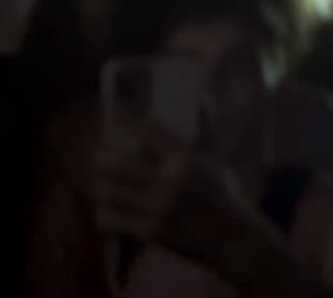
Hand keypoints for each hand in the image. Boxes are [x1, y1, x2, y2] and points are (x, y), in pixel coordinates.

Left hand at [93, 123, 259, 270]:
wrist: (231, 236)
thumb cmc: (222, 193)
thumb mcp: (215, 157)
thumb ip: (205, 127)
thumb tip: (203, 96)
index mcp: (184, 158)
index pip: (143, 132)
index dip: (126, 128)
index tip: (119, 130)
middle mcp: (168, 180)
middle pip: (115, 161)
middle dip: (102, 158)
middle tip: (101, 159)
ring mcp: (156, 208)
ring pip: (106, 191)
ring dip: (102, 186)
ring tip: (105, 184)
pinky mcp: (147, 231)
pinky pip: (109, 218)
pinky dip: (105, 212)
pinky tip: (112, 209)